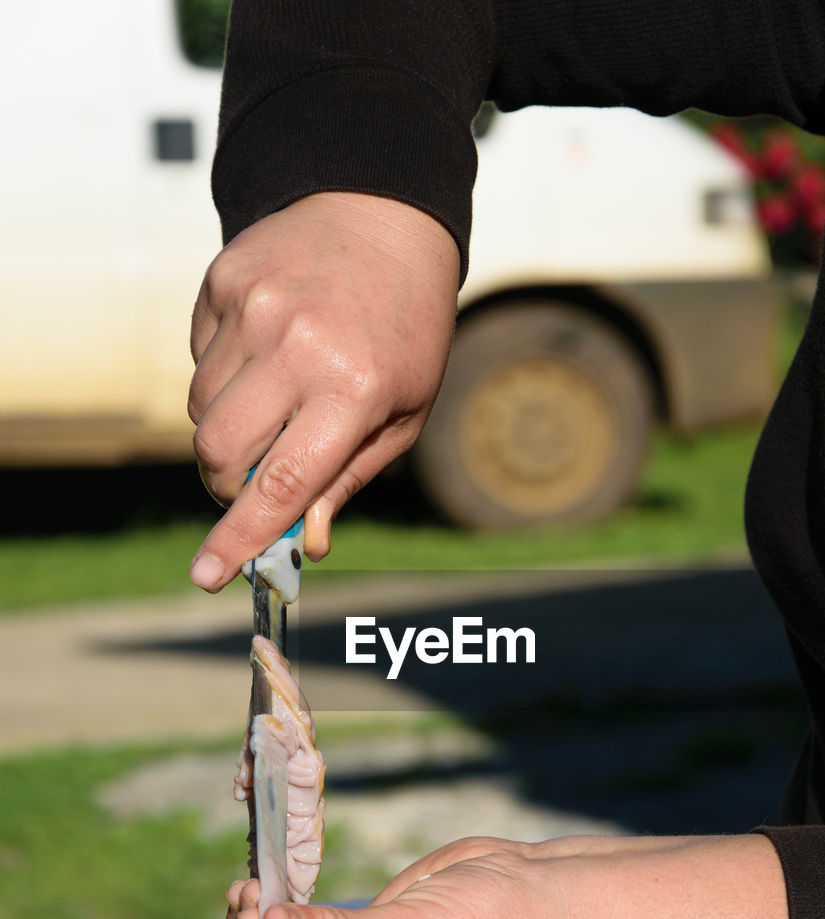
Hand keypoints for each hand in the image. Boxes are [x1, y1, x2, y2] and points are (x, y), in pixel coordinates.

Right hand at [188, 192, 459, 588]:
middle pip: (220, 452)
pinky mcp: (223, 281)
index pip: (281, 483)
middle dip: (227, 484)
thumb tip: (302, 542)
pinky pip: (199, 358)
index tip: (207, 577)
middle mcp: (298, 347)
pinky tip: (267, 349)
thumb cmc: (405, 330)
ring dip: (227, 427)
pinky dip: (223, 375)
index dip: (239, 537)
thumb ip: (346, 479)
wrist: (383, 215)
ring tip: (277, 396)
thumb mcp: (402, 413)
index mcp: (353, 390)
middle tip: (254, 481)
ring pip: (201, 410)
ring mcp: (253, 308)